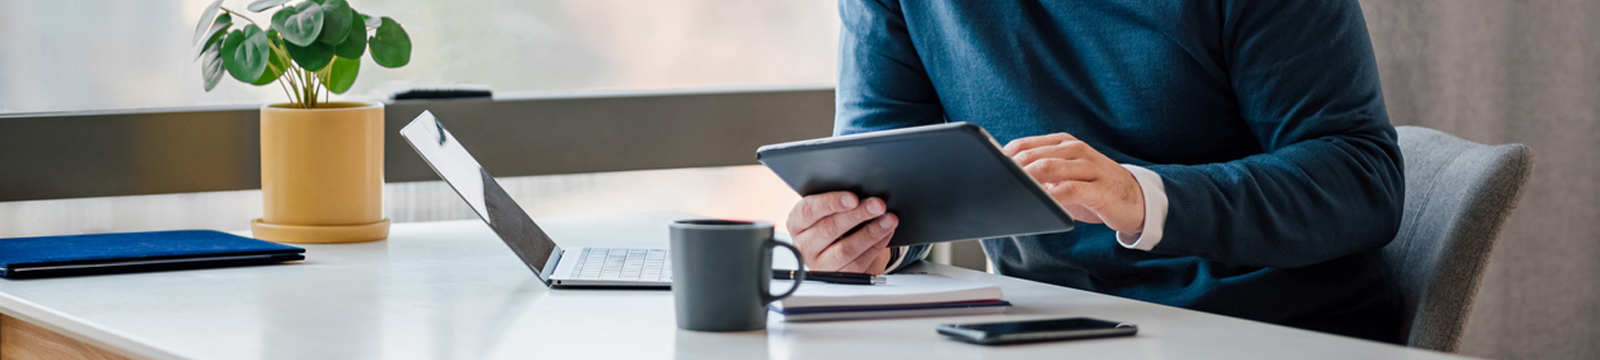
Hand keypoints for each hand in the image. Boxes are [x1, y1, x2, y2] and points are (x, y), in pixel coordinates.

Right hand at [785, 191, 896, 273]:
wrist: (834, 251)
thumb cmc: (831, 223)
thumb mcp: (827, 211)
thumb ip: (838, 202)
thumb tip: (862, 193)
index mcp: (797, 223)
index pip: (809, 211)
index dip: (830, 203)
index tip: (853, 198)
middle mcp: (804, 245)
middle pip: (829, 229)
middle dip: (857, 215)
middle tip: (877, 205)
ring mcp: (820, 264)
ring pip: (845, 249)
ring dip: (870, 233)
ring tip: (888, 220)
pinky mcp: (838, 276)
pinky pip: (859, 262)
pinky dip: (875, 246)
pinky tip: (885, 233)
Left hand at [1003, 133, 1145, 233]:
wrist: (1136, 200)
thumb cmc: (1094, 189)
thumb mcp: (1065, 177)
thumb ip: (1041, 176)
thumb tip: (1005, 183)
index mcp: (1063, 143)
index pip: (1024, 145)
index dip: (1003, 158)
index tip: (985, 170)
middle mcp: (1075, 150)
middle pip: (1033, 155)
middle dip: (1011, 169)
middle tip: (993, 183)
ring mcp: (1089, 167)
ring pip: (1050, 167)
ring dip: (1027, 180)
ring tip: (1010, 190)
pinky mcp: (1099, 189)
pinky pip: (1071, 190)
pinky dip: (1052, 197)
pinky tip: (1041, 203)